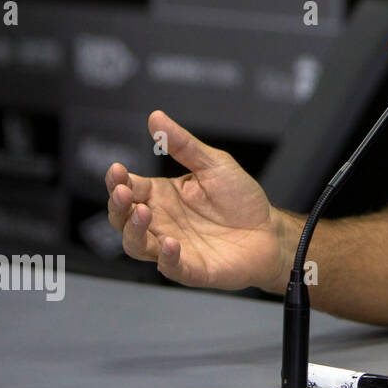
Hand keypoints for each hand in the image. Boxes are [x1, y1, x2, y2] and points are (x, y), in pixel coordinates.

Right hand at [105, 110, 290, 292]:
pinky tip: (170, 243)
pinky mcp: (192, 269)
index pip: (129, 188)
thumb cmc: (240, 199)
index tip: (116, 170)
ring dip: (134, 230)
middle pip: (122, 219)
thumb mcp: (213, 164)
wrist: (271, 229)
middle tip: (122, 192)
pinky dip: (166, 257)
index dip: (117, 181)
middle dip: (117, 206)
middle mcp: (161, 222)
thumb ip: (183, 145)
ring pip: (136, 245)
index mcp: (161, 196)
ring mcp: (173, 248)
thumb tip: (155, 117)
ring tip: (143, 213)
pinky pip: (171, 268)